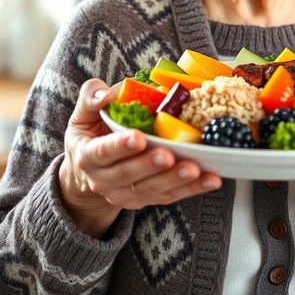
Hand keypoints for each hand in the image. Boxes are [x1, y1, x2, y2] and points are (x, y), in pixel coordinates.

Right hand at [58, 78, 221, 237]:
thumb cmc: (93, 132)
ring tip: (195, 169)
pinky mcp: (146, 199)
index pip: (103, 152)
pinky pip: (170, 196)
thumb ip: (91, 98)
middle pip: (129, 174)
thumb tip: (105, 95)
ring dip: (175, 180)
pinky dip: (191, 189)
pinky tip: (210, 180)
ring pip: (152, 189)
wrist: (91, 170)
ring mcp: (126, 194)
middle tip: (170, 155)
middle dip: (151, 165)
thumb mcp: (84, 113)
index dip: (120, 146)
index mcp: (89, 156)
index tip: (139, 137)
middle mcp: (104, 180)